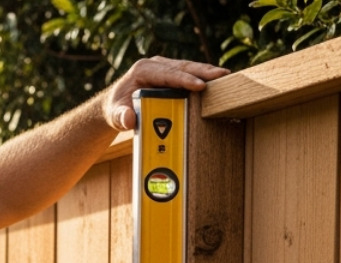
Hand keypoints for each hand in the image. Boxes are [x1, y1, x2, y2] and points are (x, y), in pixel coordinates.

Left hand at [103, 57, 230, 131]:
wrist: (116, 103)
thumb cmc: (117, 108)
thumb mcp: (115, 115)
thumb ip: (121, 117)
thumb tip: (129, 119)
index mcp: (143, 70)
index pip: (167, 74)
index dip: (184, 80)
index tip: (200, 86)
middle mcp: (155, 64)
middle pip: (182, 67)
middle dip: (203, 71)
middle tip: (222, 76)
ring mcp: (164, 67)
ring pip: (188, 67)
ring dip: (207, 72)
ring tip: (225, 76)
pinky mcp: (171, 73)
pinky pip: (189, 73)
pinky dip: (203, 76)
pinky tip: (218, 81)